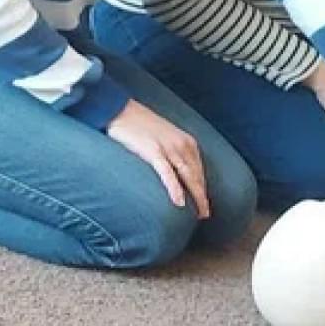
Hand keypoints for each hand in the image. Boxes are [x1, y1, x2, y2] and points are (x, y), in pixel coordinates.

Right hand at [106, 99, 209, 217]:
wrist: (120, 110)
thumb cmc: (139, 124)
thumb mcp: (163, 136)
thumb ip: (172, 151)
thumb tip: (174, 170)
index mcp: (186, 141)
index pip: (199, 169)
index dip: (203, 187)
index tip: (204, 203)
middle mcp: (182, 144)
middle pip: (196, 175)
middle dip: (202, 196)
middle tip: (205, 215)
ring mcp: (168, 148)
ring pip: (187, 176)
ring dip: (196, 196)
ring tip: (199, 214)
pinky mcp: (153, 151)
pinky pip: (167, 173)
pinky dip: (175, 188)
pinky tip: (180, 202)